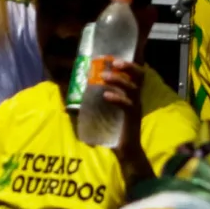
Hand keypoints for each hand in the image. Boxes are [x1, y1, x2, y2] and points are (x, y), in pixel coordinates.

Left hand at [92, 58, 150, 178]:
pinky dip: (117, 98)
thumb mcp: (103, 112)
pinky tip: (106, 95)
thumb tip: (69, 97)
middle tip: (113, 61)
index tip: (110, 57)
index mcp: (130, 95)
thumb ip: (93, 102)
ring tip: (104, 76)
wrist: (125, 151)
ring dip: (118, 80)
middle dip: (128, 67)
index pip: (134, 75)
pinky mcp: (132, 119)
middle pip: (140, 77)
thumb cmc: (113, 129)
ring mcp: (135, 108)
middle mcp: (136, 99)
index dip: (126, 64)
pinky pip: (128, 105)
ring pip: (133, 89)